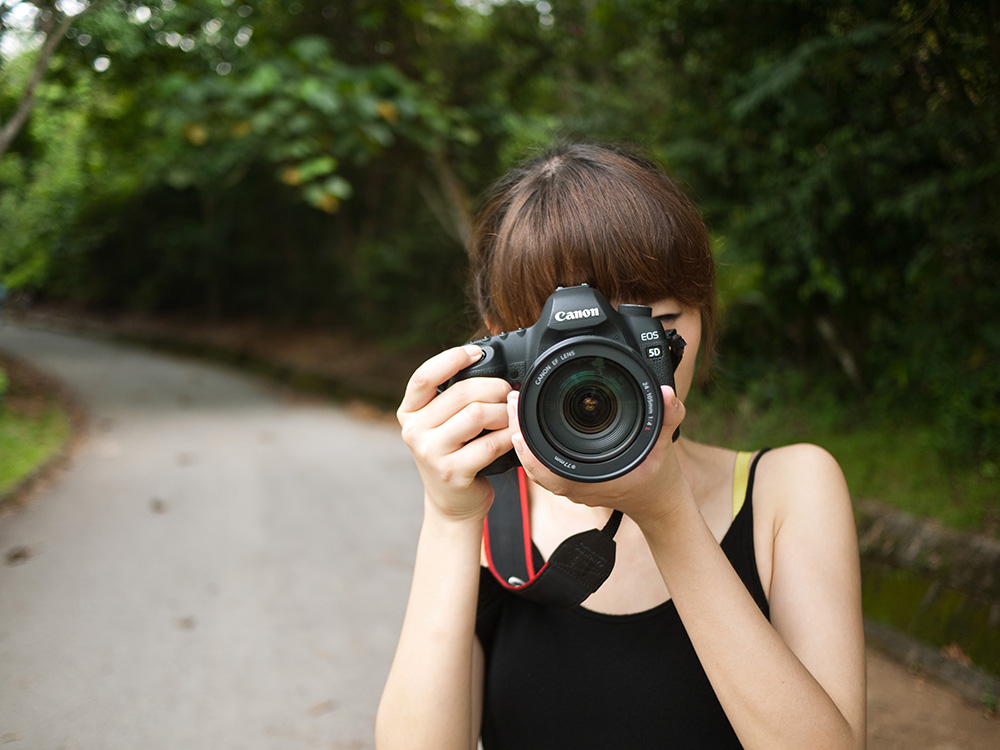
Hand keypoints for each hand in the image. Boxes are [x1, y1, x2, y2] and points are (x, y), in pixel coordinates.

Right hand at [397, 345, 514, 521]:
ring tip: (510, 416)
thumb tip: (489, 364)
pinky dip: (509, 435)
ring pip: (477, 414)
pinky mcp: (453, 472)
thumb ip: (453, 398)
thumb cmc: (453, 454)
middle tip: (508, 393)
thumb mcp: (441, 423)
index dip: (451, 358)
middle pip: (461, 393)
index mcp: (409, 412)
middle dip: (494, 388)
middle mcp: (414, 431)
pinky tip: (514, 435)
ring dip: (503, 412)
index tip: (477, 352)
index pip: (424, 376)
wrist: (452, 502)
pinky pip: (490, 443)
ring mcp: (431, 453)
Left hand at [506, 385, 690, 525]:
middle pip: (534, 462)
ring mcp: (571, 482)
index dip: (527, 449)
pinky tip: (529, 423)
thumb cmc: (658, 478)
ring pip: (536, 464)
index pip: (546, 469)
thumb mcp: (665, 445)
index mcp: (590, 479)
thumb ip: (668, 417)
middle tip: (511, 400)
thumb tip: (667, 394)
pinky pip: (545, 463)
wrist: (659, 502)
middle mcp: (575, 483)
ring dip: (524, 436)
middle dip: (519, 431)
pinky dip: (534, 445)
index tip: (517, 423)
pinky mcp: (572, 476)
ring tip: (515, 407)